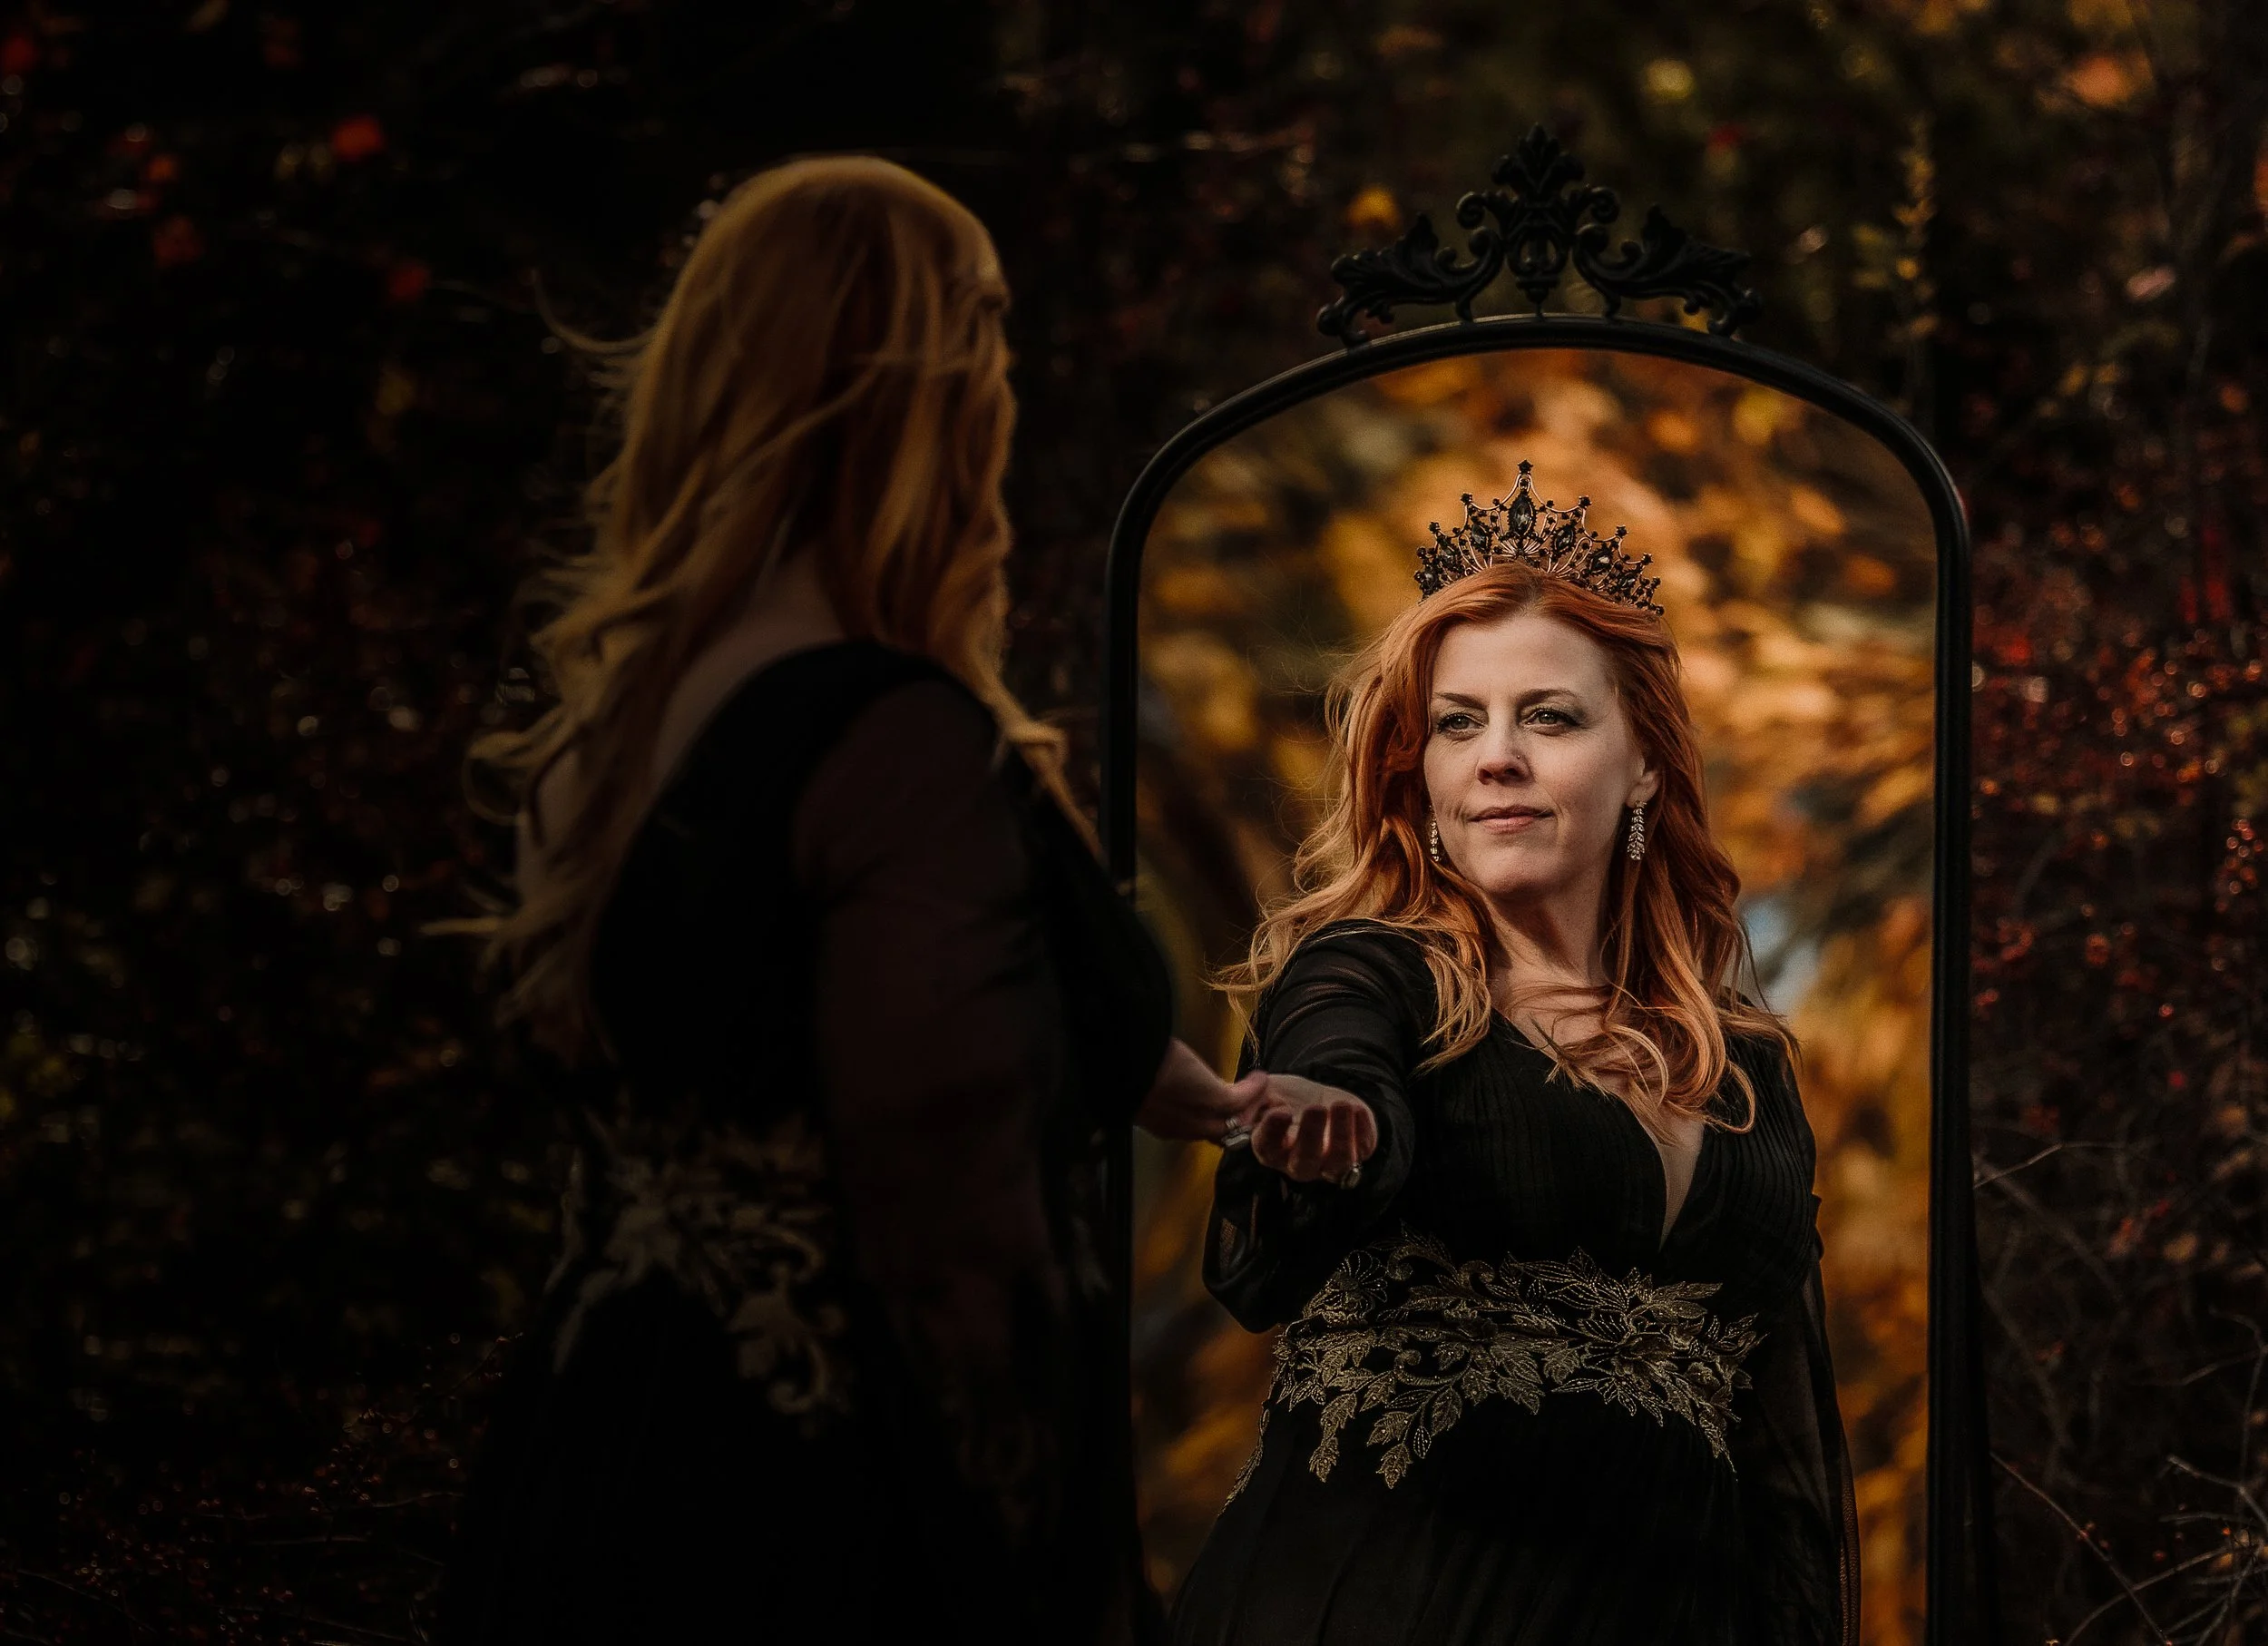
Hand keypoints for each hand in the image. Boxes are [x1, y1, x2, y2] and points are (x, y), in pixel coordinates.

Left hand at [1134, 1038, 1270, 1142]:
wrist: (1125, 1064)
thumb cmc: (1126, 1068)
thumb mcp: (1142, 1088)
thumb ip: (1156, 1093)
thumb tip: (1160, 1081)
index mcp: (1163, 1126)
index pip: (1194, 1130)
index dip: (1211, 1119)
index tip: (1220, 1108)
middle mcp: (1184, 1129)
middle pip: (1222, 1132)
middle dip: (1237, 1118)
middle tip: (1251, 1104)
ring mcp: (1202, 1117)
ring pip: (1236, 1119)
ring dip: (1250, 1103)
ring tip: (1258, 1087)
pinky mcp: (1215, 1098)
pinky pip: (1243, 1098)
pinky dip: (1254, 1088)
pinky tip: (1260, 1077)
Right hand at [1245, 1072, 1376, 1184]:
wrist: (1321, 1097)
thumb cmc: (1288, 1099)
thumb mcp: (1267, 1092)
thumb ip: (1252, 1100)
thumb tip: (1241, 1111)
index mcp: (1272, 1150)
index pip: (1268, 1149)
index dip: (1273, 1132)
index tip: (1280, 1111)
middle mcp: (1299, 1164)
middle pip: (1304, 1162)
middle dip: (1311, 1135)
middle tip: (1315, 1108)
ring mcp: (1330, 1163)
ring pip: (1338, 1163)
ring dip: (1341, 1135)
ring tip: (1341, 1105)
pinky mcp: (1357, 1154)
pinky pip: (1362, 1150)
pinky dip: (1362, 1130)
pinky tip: (1356, 1109)